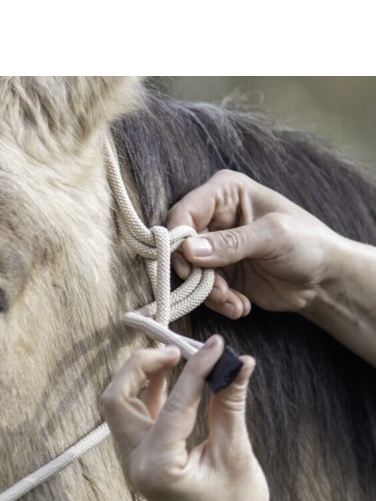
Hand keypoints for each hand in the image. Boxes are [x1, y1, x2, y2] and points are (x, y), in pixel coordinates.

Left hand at [101, 336, 268, 500]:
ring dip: (141, 379)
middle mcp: (135, 465)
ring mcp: (133, 465)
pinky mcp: (141, 463)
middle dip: (141, 367)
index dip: (197, 368)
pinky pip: (134, 419)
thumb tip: (238, 361)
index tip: (215, 345)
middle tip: (177, 351)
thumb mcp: (236, 454)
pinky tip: (172, 381)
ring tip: (176, 359)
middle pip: (117, 399)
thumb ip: (230, 403)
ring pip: (119, 407)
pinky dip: (148, 396)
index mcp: (158, 468)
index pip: (173, 403)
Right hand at [167, 170, 345, 318]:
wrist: (323, 280)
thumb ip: (231, 243)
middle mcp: (214, 217)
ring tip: (235, 302)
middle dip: (196, 273)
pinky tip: (241, 307)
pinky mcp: (218, 273)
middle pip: (180, 245)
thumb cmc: (307, 243)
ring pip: (189, 272)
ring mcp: (214, 248)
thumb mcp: (272, 237)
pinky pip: (202, 290)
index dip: (178, 239)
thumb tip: (188, 250)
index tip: (186, 265)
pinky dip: (218, 302)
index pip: (185, 211)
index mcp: (225, 193)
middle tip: (217, 291)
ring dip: (209, 293)